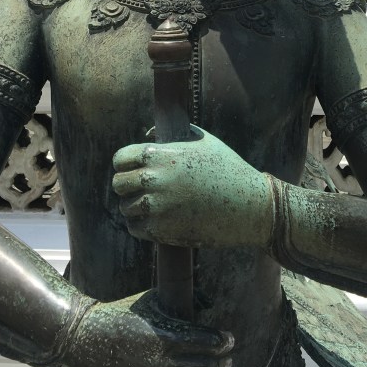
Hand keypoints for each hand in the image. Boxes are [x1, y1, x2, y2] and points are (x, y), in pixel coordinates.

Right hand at [64, 290, 232, 366]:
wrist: (83, 341)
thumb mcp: (150, 301)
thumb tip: (210, 304)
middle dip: (224, 363)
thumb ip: (179, 303)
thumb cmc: (121, 315)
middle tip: (226, 358)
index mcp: (165, 338)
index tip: (228, 339)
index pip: (210, 343)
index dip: (225, 342)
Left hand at [112, 126, 272, 248]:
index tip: (132, 169)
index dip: (124, 163)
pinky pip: (136, 228)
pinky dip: (141, 225)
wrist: (249, 205)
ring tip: (150, 205)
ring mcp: (156, 207)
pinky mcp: (162, 231)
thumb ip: (172, 135)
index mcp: (160, 155)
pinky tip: (155, 219)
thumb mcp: (202, 141)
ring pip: (125, 208)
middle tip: (139, 188)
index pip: (120, 158)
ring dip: (134, 206)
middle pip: (118, 183)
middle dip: (127, 185)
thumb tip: (148, 136)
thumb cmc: (228, 168)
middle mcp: (153, 180)